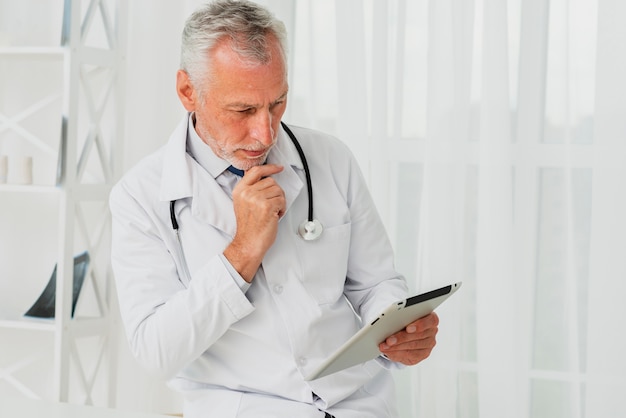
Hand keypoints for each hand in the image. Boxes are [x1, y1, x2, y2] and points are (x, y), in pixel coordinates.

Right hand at [224, 164, 285, 281]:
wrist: (248, 243)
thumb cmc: (249, 227)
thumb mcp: (243, 203)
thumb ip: (251, 190)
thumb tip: (265, 179)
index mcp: (240, 190)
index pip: (255, 171)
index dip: (269, 168)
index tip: (278, 168)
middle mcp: (247, 192)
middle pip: (271, 181)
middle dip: (276, 193)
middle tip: (271, 206)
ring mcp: (256, 199)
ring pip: (278, 190)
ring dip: (279, 202)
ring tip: (272, 212)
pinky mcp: (266, 206)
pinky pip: (282, 200)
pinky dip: (282, 209)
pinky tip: (274, 216)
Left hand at [379, 312, 438, 365]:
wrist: (406, 335)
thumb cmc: (405, 322)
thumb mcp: (403, 317)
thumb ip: (400, 317)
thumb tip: (387, 321)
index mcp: (430, 318)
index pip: (431, 320)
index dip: (420, 324)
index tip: (408, 328)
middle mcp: (432, 331)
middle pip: (418, 335)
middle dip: (401, 338)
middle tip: (389, 340)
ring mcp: (429, 344)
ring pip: (413, 346)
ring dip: (397, 347)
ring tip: (385, 346)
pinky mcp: (423, 354)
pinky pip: (410, 355)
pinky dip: (397, 353)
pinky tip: (389, 352)